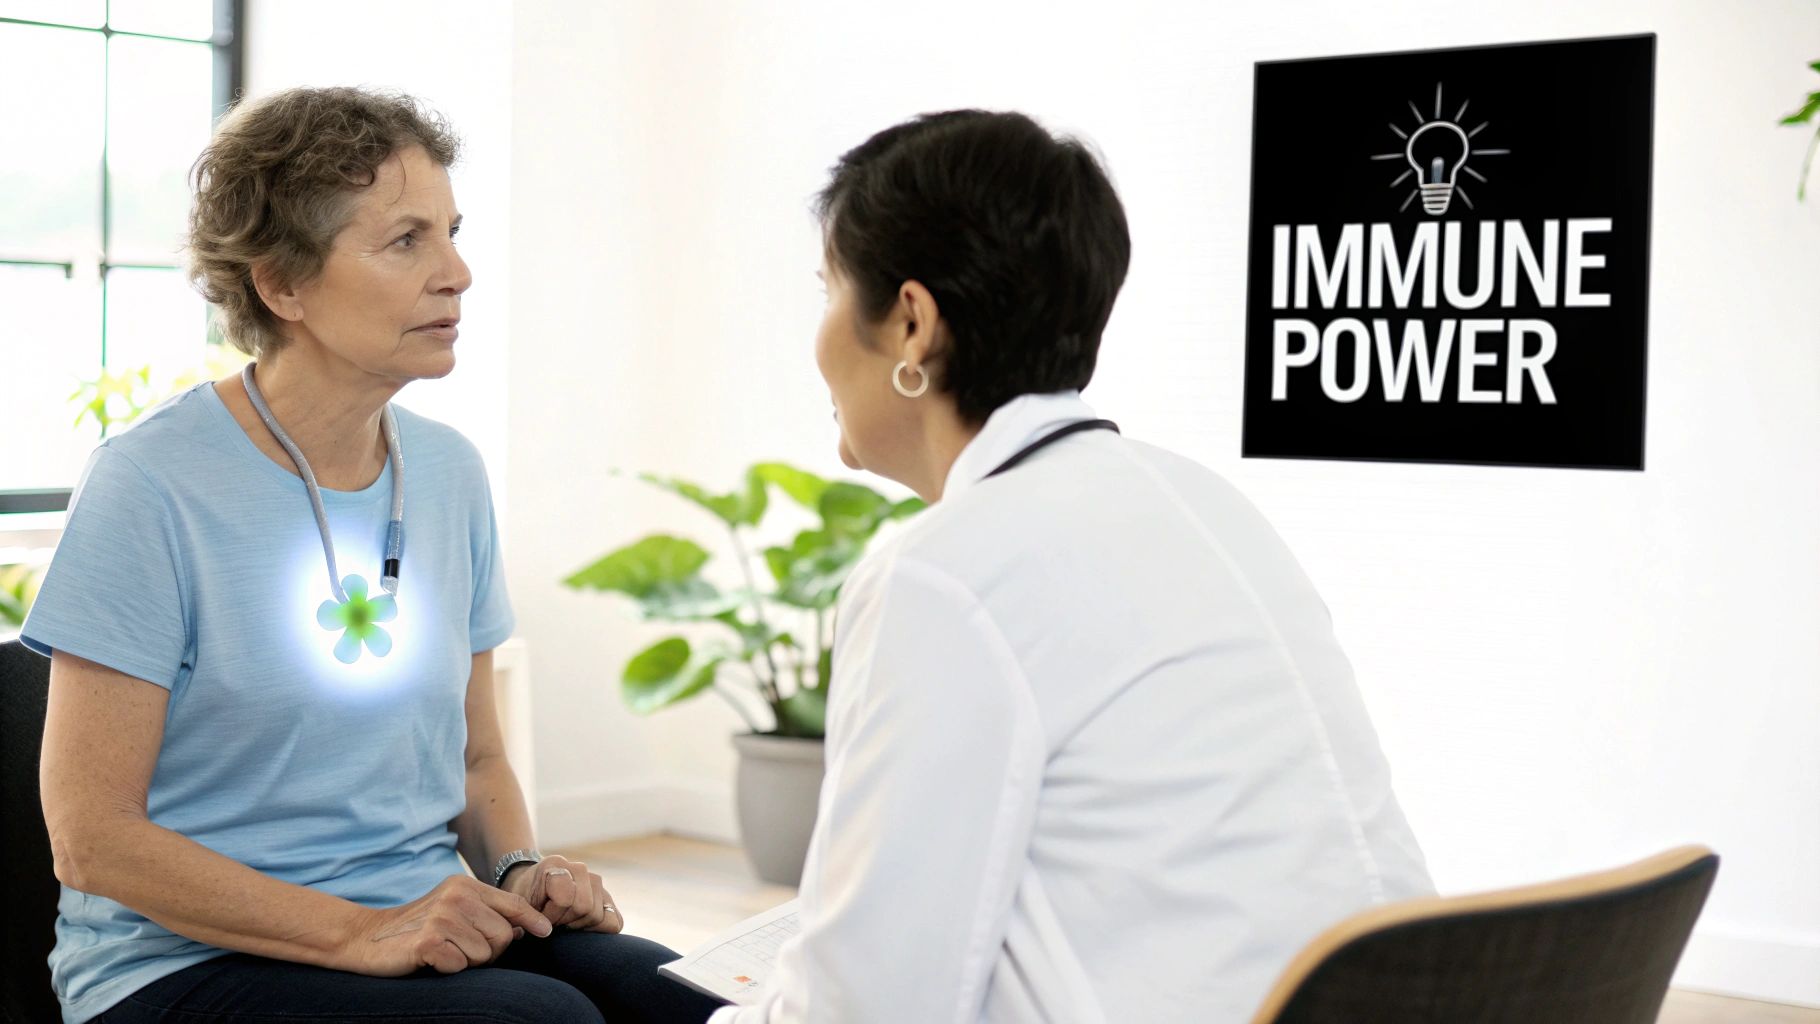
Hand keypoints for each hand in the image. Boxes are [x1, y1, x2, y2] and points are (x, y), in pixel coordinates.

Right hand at [344, 875, 552, 976]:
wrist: (366, 938)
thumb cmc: (417, 929)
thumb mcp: (453, 912)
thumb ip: (487, 915)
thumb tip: (523, 928)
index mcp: (465, 887)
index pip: (512, 904)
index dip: (532, 920)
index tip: (546, 932)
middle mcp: (457, 897)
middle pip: (503, 935)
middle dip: (490, 952)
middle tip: (462, 951)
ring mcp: (442, 917)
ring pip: (484, 954)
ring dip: (467, 962)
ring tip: (444, 953)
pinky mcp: (428, 941)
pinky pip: (460, 965)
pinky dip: (449, 969)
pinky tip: (432, 960)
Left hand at [502, 854, 623, 933]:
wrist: (533, 889)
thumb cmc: (524, 900)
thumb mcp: (518, 906)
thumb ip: (529, 917)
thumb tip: (546, 931)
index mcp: (555, 865)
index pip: (566, 898)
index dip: (551, 915)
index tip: (540, 916)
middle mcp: (579, 869)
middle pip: (585, 907)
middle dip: (566, 921)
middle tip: (553, 920)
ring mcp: (596, 881)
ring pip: (599, 914)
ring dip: (580, 925)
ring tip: (565, 920)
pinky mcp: (607, 896)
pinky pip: (615, 921)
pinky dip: (599, 929)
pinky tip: (581, 924)